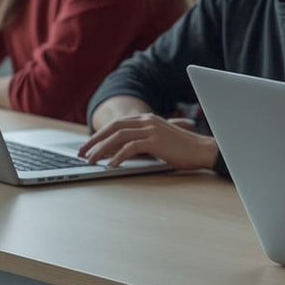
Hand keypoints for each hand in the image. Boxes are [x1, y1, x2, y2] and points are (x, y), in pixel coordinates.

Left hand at [79, 114, 215, 168]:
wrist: (203, 150)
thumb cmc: (184, 149)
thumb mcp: (160, 141)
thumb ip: (143, 141)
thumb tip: (121, 152)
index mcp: (147, 119)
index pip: (117, 124)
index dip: (99, 135)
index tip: (88, 146)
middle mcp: (147, 121)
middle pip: (113, 128)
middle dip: (94, 141)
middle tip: (82, 153)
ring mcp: (151, 130)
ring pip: (118, 137)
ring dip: (101, 149)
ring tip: (91, 161)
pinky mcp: (155, 141)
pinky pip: (130, 148)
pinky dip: (118, 156)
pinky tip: (111, 165)